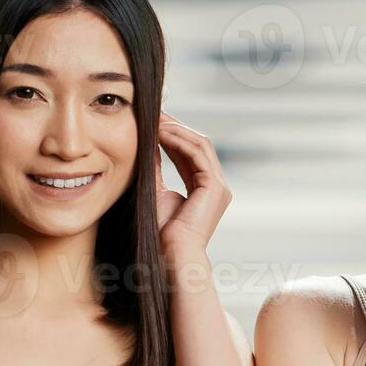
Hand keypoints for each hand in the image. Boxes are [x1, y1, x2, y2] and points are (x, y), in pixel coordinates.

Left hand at [155, 114, 231, 257]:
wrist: (171, 253)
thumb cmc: (161, 231)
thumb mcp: (155, 189)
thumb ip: (155, 167)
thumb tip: (146, 143)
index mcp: (205, 188)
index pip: (191, 152)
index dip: (173, 135)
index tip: (154, 121)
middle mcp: (216, 185)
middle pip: (199, 144)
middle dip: (176, 127)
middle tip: (155, 113)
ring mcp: (219, 186)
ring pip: (201, 145)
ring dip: (177, 130)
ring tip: (157, 120)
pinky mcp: (215, 188)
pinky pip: (198, 155)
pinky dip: (180, 141)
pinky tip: (162, 133)